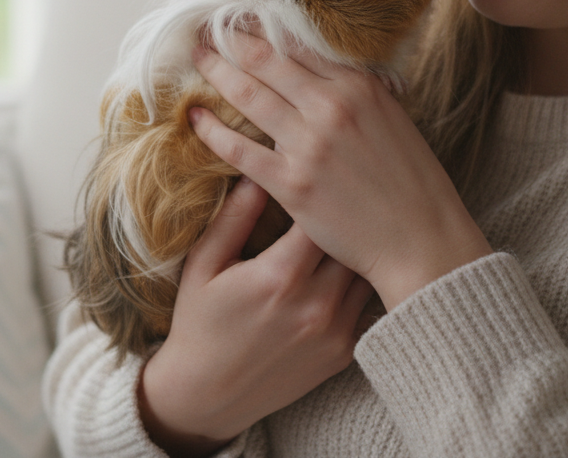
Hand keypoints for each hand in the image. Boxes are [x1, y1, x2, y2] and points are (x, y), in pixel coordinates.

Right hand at [138, 178, 373, 455]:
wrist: (208, 396)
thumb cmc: (200, 322)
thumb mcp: (204, 264)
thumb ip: (234, 218)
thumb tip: (258, 172)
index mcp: (279, 277)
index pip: (320, 213)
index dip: (321, 190)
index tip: (318, 174)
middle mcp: (316, 306)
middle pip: (352, 240)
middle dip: (346, 216)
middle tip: (343, 191)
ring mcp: (335, 332)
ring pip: (367, 271)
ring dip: (359, 248)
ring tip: (351, 224)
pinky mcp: (343, 353)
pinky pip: (366, 304)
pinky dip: (360, 281)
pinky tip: (352, 263)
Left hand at [188, 31, 491, 309]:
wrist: (421, 238)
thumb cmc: (411, 181)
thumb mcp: (391, 119)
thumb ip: (354, 93)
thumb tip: (319, 73)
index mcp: (359, 86)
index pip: (297, 44)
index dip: (262, 29)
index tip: (238, 19)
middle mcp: (331, 106)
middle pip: (265, 61)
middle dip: (229, 41)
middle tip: (204, 30)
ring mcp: (309, 144)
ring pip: (247, 96)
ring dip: (216, 72)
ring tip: (196, 58)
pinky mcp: (291, 183)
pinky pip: (239, 149)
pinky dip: (212, 131)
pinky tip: (195, 118)